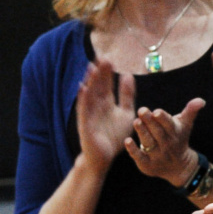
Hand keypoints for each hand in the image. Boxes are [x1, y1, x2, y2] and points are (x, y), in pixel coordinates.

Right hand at [76, 59, 135, 174]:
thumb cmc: (115, 135)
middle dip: (99, 72)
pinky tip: (83, 88)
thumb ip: (127, 95)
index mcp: (107, 102)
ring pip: (89, 94)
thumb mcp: (126, 113)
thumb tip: (128, 75)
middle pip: (97, 86)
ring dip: (90, 81)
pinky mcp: (85, 123)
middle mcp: (97, 105)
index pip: (106, 84)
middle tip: (101, 56)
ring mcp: (89, 113)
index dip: (107, 72)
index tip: (109, 57)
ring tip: (91, 67)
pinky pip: (83, 109)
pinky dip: (83, 98)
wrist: (104, 156)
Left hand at [124, 100, 203, 186]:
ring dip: (142, 132)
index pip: (169, 125)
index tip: (156, 111)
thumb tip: (201, 100)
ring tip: (136, 121)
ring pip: (149, 143)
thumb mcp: (185, 125)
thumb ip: (191, 111)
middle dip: (150, 121)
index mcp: (175, 132)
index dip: (163, 118)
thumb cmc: (178, 138)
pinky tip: (127, 141)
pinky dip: (133, 150)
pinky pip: (139, 157)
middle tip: (141, 110)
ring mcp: (157, 155)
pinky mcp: (147, 164)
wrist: (178, 166)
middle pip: (158, 132)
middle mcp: (167, 144)